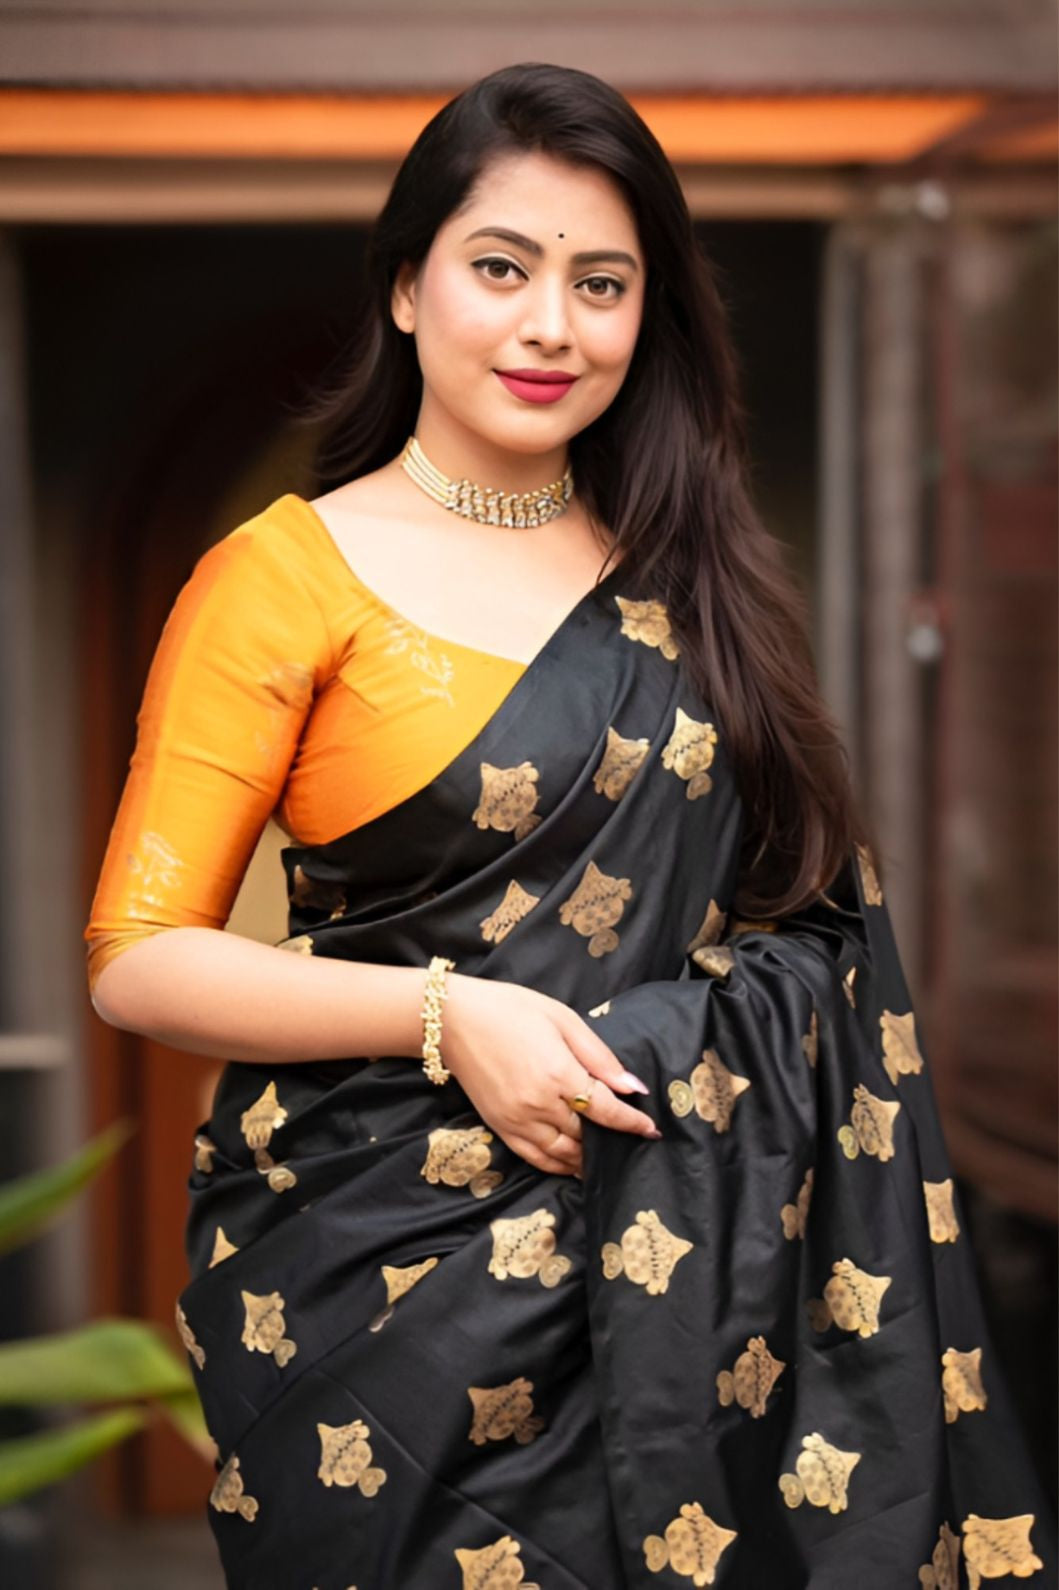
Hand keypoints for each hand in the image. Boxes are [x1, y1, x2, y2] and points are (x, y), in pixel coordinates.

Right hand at [439, 973, 660, 1177]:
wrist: (452, 1019)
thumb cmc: (510, 1009)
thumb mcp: (562, 1019)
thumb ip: (599, 1056)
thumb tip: (632, 1086)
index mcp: (558, 1073)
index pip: (606, 1110)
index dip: (632, 1122)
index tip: (651, 1129)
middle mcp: (539, 1104)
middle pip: (587, 1134)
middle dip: (613, 1139)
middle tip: (633, 1140)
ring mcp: (517, 1120)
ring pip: (563, 1153)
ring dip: (587, 1157)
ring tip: (606, 1155)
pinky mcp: (500, 1127)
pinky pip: (535, 1158)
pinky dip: (558, 1166)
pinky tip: (573, 1164)